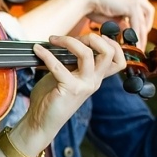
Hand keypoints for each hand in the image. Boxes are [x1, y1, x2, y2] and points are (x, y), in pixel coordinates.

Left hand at [13, 32, 123, 152]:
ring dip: (69, 41)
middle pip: (108, 52)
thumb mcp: (68, 75)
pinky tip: (38, 50)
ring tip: (53, 39)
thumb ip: (73, 62)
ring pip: (87, 54)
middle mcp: (94, 81)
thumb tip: (67, 41)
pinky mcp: (70, 89)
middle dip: (92, 37)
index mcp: (96, 78)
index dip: (111, 44)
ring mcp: (84, 86)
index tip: (94, 35)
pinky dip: (46, 54)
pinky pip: (59, 66)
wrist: (41, 121)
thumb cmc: (52, 97)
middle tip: (73, 37)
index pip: (118, 59)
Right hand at [74, 0, 154, 44]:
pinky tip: (132, 44)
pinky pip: (137, 24)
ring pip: (144, 20)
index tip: (139, 33)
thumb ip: (121, 22)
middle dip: (146, 28)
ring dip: (142, 35)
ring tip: (139, 46)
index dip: (143, 22)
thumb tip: (128, 32)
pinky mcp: (131, 5)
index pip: (142, 8)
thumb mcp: (111, 16)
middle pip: (148, 13)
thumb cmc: (93, 4)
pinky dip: (135, 35)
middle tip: (142, 41)